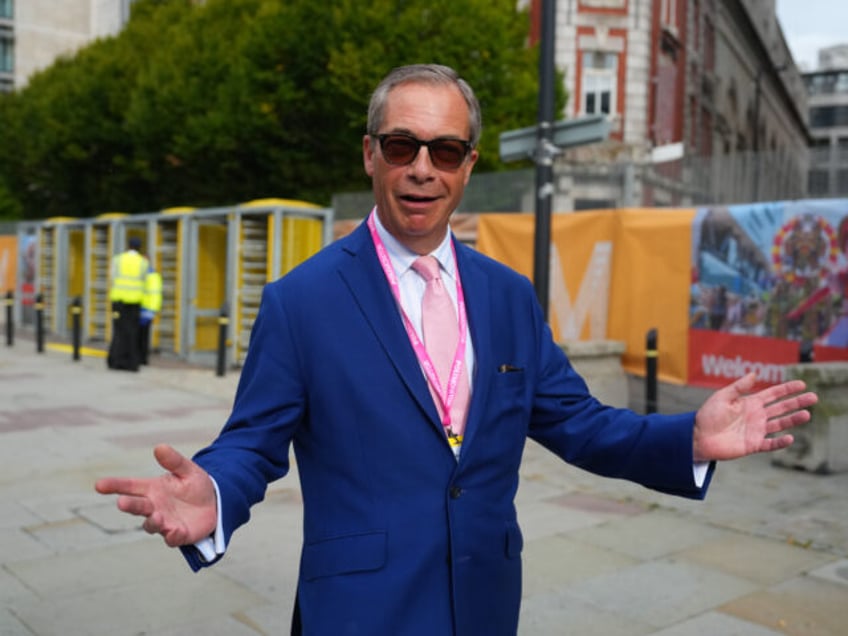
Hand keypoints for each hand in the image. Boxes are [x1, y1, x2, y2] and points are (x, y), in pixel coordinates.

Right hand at [95, 444, 216, 546]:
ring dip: (152, 522)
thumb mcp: (187, 470)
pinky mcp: (179, 534)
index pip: (129, 486)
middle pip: (137, 506)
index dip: (114, 485)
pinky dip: (172, 536)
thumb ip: (174, 461)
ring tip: (156, 516)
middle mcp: (154, 506)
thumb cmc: (195, 485)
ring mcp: (165, 522)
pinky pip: (172, 538)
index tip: (99, 485)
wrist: (214, 503)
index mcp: (152, 489)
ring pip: (151, 525)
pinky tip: (175, 530)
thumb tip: (159, 447)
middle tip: (122, 502)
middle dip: (129, 505)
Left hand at [692, 373, 817, 462]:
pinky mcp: (753, 445)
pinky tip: (790, 437)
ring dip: (793, 419)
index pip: (773, 394)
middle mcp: (756, 416)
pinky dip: (780, 442)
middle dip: (797, 402)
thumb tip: (754, 374)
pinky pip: (770, 444)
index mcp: (750, 403)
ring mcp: (756, 430)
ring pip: (780, 424)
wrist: (698, 437)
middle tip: (814, 397)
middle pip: (781, 408)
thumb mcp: (722, 397)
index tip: (802, 384)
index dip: (787, 389)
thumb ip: (739, 387)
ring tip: (807, 414)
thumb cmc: (708, 416)